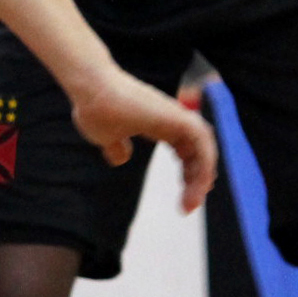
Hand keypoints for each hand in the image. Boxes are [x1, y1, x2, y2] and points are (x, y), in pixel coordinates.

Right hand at [66, 69, 218, 213]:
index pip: (186, 149)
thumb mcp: (105, 137)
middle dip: (198, 179)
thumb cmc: (96, 110)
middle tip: (189, 205)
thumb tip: (121, 159)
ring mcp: (175, 115)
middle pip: (198, 151)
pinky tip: (199, 182)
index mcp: (159, 124)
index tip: (185, 197)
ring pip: (204, 146)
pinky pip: (202, 141)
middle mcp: (171, 119)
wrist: (92, 91)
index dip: (190, 172)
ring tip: (193, 201)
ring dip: (203, 174)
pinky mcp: (176, 116)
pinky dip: (205, 161)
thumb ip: (116, 146)